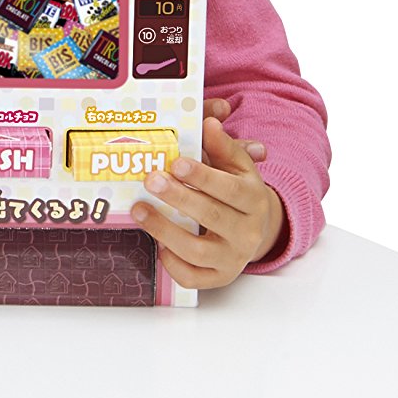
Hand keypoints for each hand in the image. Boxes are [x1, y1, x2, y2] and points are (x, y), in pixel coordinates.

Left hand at [129, 96, 285, 289]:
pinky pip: (193, 277)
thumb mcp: (235, 165)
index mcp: (254, 199)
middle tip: (150, 180)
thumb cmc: (236, 190)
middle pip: (213, 217)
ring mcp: (233, 257)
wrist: (258, 229)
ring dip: (165, 230)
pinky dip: (173, 263)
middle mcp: (248, 231)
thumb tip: (210, 120)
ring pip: (198, 250)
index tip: (177, 163)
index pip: (231, 189)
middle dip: (179, 198)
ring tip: (140, 210)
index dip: (204, 177)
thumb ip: (222, 143)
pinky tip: (157, 245)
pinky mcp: (218, 277)